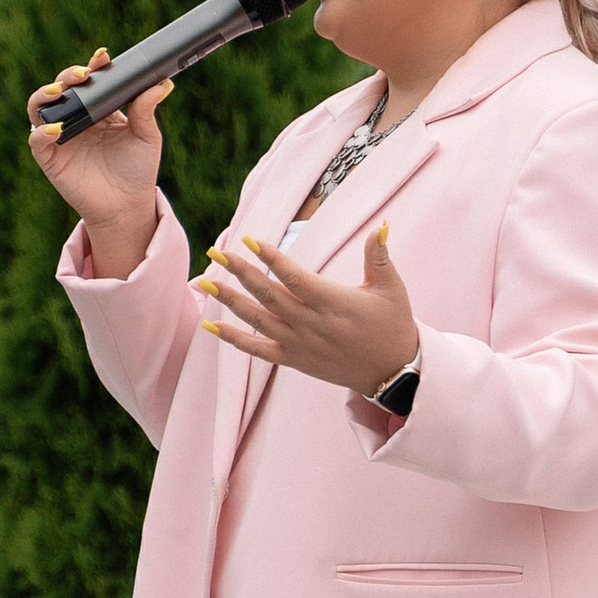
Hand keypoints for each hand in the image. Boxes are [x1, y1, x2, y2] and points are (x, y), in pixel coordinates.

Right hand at [27, 51, 162, 276]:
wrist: (128, 206)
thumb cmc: (137, 170)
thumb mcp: (147, 137)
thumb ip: (147, 110)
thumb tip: (162, 84)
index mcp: (98, 108)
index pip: (90, 80)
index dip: (93, 66)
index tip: (102, 58)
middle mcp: (75, 117)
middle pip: (61, 86)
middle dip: (68, 75)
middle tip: (83, 75)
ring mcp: (59, 136)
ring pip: (39, 106)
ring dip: (44, 94)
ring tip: (59, 92)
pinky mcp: (50, 158)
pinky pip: (37, 139)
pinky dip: (42, 132)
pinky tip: (57, 130)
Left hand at [198, 224, 420, 396]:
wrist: (393, 373)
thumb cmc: (394, 325)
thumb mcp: (392, 288)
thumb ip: (379, 256)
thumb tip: (380, 225)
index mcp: (334, 303)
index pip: (295, 277)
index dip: (271, 259)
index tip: (250, 240)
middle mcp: (312, 324)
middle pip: (269, 295)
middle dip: (240, 272)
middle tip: (217, 252)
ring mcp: (300, 344)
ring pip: (257, 320)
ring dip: (229, 300)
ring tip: (204, 281)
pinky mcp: (294, 360)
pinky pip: (257, 350)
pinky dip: (233, 339)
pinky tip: (211, 325)